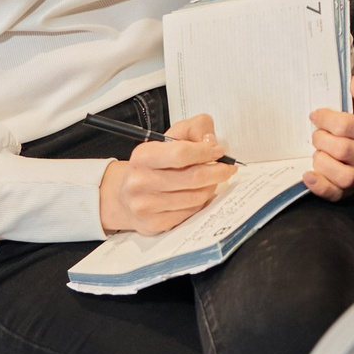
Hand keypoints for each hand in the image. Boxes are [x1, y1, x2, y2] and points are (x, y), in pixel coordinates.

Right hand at [96, 113, 233, 234]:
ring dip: (210, 187)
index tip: (219, 151)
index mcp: (143, 156)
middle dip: (217, 171)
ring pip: (196, 197)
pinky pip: (191, 213)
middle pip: (193, 177)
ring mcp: (145, 205)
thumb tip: (211, 141)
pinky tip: (197, 194)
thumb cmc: (154, 165)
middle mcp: (140, 182)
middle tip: (226, 168)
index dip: (206, 152)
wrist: (127, 197)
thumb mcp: (170, 138)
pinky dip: (200, 202)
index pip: (181, 153)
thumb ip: (194, 129)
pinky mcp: (154, 224)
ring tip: (211, 180)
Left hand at [303, 75, 353, 199]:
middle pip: (343, 150)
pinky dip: (320, 185)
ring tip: (318, 153)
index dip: (325, 119)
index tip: (316, 116)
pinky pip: (336, 194)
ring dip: (322, 162)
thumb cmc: (352, 122)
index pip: (347, 125)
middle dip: (321, 140)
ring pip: (343, 176)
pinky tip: (309, 175)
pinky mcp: (352, 191)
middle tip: (316, 135)